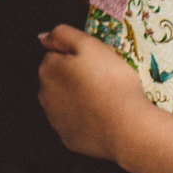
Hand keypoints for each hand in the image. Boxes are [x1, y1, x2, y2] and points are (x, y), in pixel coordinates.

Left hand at [38, 23, 150, 161]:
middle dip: (75, 77)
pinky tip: (102, 118)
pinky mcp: (68, 138)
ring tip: (104, 99)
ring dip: (79, 98)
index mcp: (48, 70)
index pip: (57, 55)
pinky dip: (86, 120)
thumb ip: (63, 34)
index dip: (78, 56)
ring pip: (65, 101)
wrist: (128, 127)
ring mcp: (55, 119)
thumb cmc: (112, 82)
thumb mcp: (90, 45)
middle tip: (102, 80)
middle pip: (59, 79)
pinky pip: (76, 123)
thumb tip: (44, 36)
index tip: (96, 63)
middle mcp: (45, 95)